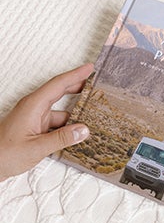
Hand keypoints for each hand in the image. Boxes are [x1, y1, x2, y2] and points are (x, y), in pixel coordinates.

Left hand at [0, 64, 93, 181]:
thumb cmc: (3, 154)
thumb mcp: (36, 148)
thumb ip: (62, 139)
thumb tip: (83, 130)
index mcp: (33, 105)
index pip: (58, 84)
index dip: (75, 75)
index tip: (89, 68)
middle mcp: (34, 108)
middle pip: (60, 91)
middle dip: (78, 86)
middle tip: (95, 83)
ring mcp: (35, 117)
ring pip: (61, 110)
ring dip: (75, 113)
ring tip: (92, 115)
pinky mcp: (36, 127)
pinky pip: (57, 122)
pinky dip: (68, 125)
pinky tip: (77, 133)